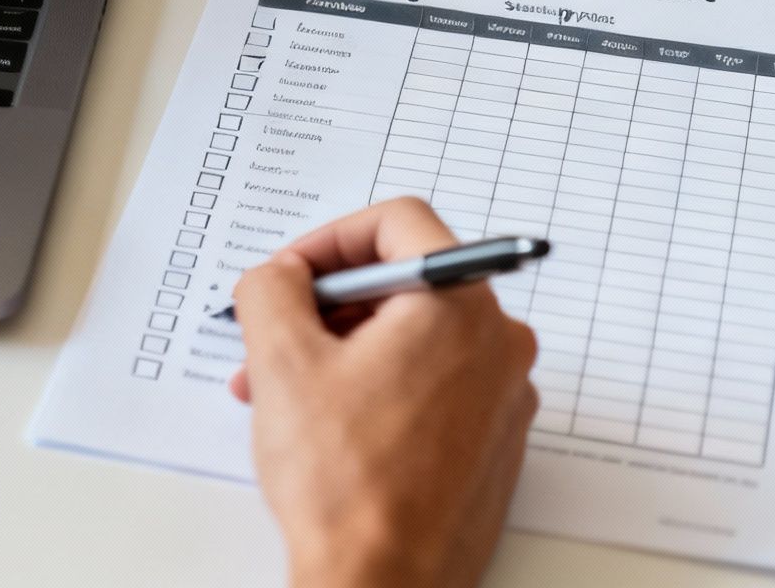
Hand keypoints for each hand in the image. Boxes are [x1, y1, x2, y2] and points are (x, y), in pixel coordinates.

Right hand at [231, 198, 538, 587]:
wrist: (383, 583)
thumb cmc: (346, 482)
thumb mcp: (281, 360)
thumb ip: (272, 289)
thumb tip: (279, 275)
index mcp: (460, 307)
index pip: (400, 223)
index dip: (330, 239)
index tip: (291, 273)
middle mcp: (498, 344)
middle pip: (405, 283)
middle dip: (326, 306)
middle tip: (273, 334)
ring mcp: (502, 397)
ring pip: (411, 338)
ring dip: (340, 350)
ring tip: (277, 391)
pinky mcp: (492, 442)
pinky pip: (430, 385)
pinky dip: (375, 386)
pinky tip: (323, 422)